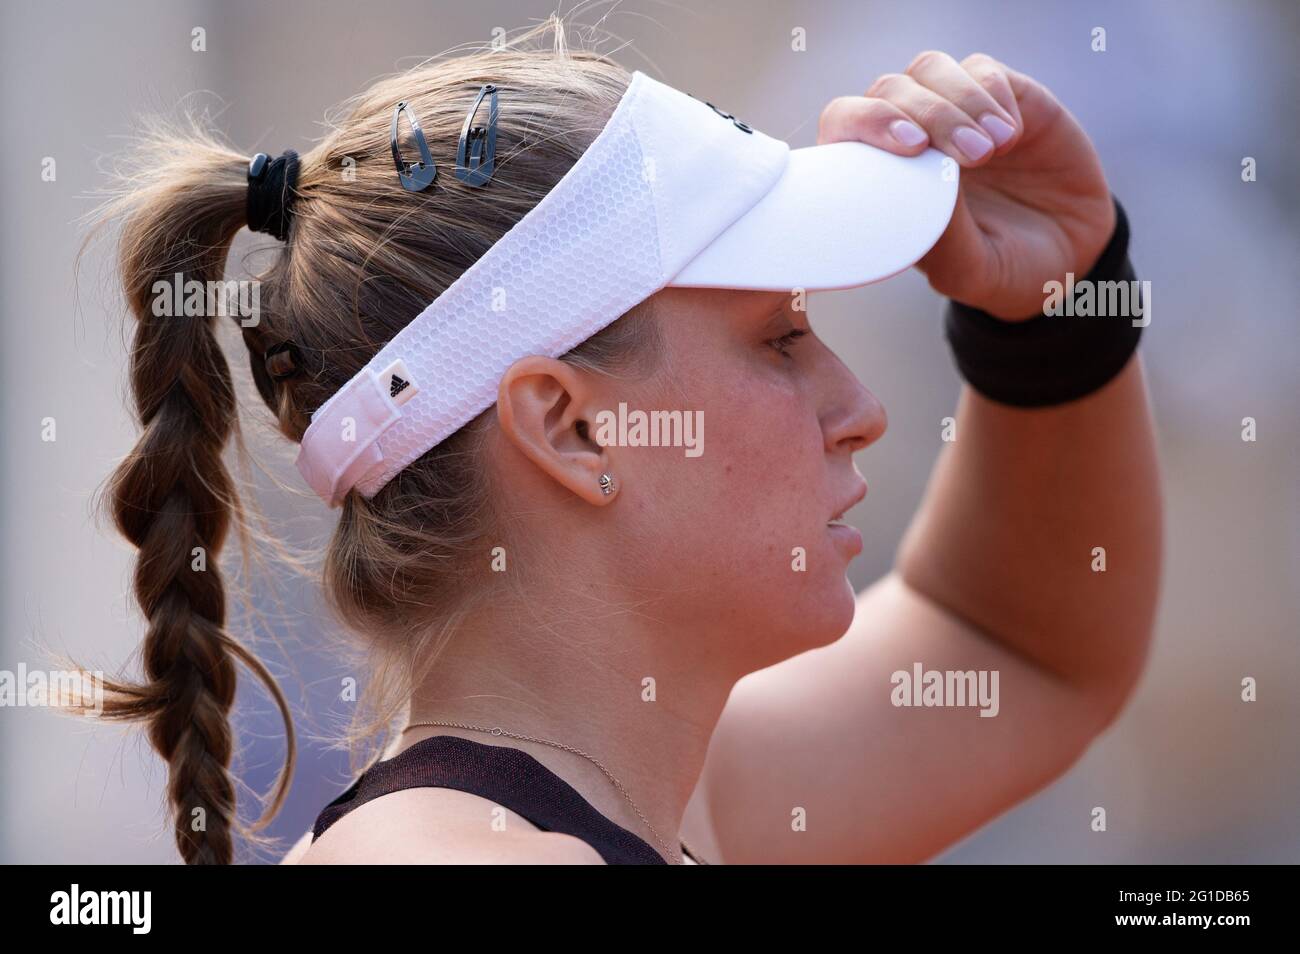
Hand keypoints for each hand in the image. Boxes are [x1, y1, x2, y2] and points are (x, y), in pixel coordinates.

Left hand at [818, 51, 1115, 318]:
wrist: (1069, 253)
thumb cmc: (1001, 267)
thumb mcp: (971, 270)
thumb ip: (945, 239)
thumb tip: (926, 185)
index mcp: (881, 178)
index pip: (844, 126)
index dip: (865, 122)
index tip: (909, 147)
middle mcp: (909, 137)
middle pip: (888, 89)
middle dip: (926, 114)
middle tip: (970, 158)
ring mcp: (952, 112)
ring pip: (930, 70)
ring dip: (959, 103)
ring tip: (993, 149)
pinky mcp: (1000, 95)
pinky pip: (982, 70)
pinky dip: (994, 95)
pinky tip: (1013, 135)